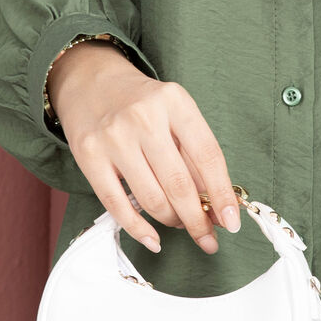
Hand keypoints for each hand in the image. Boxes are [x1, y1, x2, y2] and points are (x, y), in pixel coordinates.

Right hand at [46, 43, 241, 254]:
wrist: (90, 80)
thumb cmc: (142, 103)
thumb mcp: (175, 113)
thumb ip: (194, 154)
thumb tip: (217, 206)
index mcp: (175, 102)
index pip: (208, 156)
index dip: (223, 194)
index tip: (231, 221)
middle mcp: (144, 118)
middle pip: (179, 184)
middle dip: (198, 220)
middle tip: (208, 239)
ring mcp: (114, 137)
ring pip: (151, 198)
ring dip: (171, 221)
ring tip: (180, 224)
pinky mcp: (88, 156)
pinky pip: (117, 204)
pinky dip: (138, 229)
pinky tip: (153, 238)